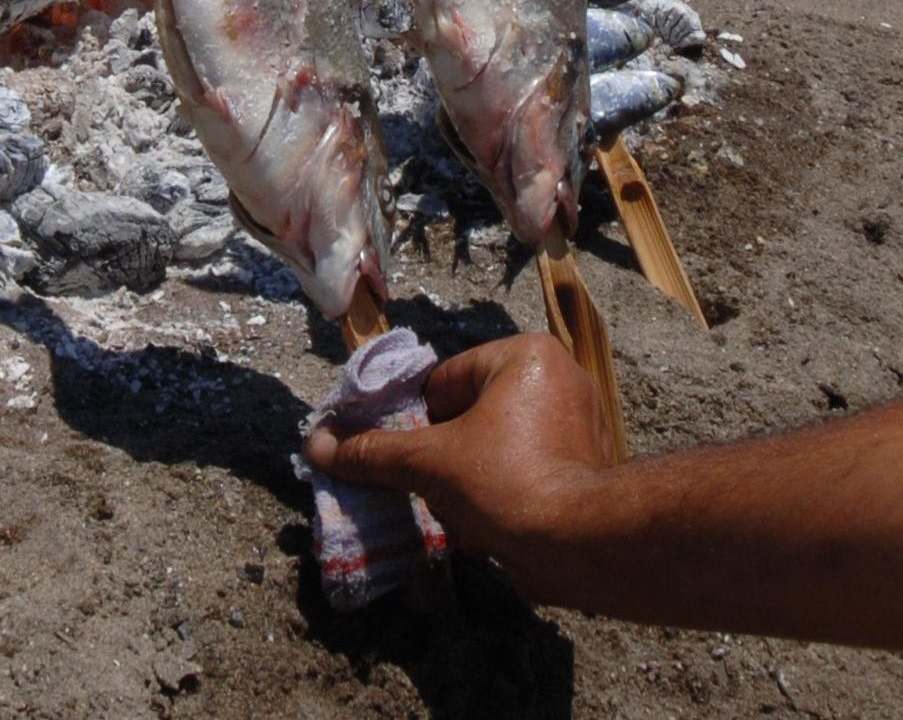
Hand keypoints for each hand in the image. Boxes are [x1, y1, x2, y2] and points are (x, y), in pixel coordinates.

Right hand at [304, 333, 621, 592]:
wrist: (579, 545)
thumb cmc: (507, 483)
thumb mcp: (429, 464)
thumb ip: (373, 452)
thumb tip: (316, 445)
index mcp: (525, 357)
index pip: (444, 382)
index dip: (416, 423)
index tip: (407, 460)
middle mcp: (559, 379)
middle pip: (469, 415)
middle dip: (445, 458)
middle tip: (432, 490)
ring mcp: (578, 423)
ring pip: (494, 447)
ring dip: (469, 481)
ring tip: (461, 512)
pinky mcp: (585, 465)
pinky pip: (524, 469)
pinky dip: (501, 494)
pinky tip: (489, 526)